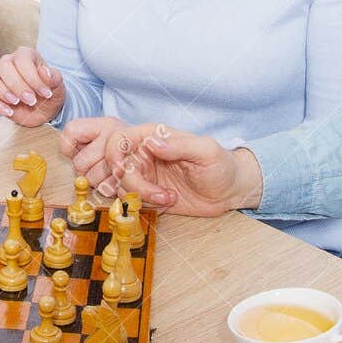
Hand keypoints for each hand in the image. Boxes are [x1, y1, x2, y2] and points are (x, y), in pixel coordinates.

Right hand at [0, 47, 64, 126]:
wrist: (44, 110)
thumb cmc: (49, 93)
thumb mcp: (57, 85)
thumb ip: (53, 77)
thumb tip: (45, 72)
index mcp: (25, 55)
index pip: (22, 60)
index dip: (32, 77)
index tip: (45, 93)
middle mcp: (8, 62)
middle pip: (3, 66)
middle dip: (18, 85)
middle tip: (31, 100)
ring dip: (1, 90)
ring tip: (16, 102)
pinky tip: (9, 112)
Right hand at [65, 122, 258, 215]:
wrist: (228, 191)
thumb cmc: (221, 165)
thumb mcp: (206, 151)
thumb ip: (180, 145)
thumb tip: (153, 143)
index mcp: (152, 136)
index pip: (117, 139)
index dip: (112, 154)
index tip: (122, 170)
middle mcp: (143, 154)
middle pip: (115, 168)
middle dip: (134, 185)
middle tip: (162, 194)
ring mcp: (143, 175)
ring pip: (119, 187)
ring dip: (141, 197)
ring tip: (169, 198)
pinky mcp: (146, 194)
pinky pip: (130, 201)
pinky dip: (144, 206)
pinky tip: (166, 203)